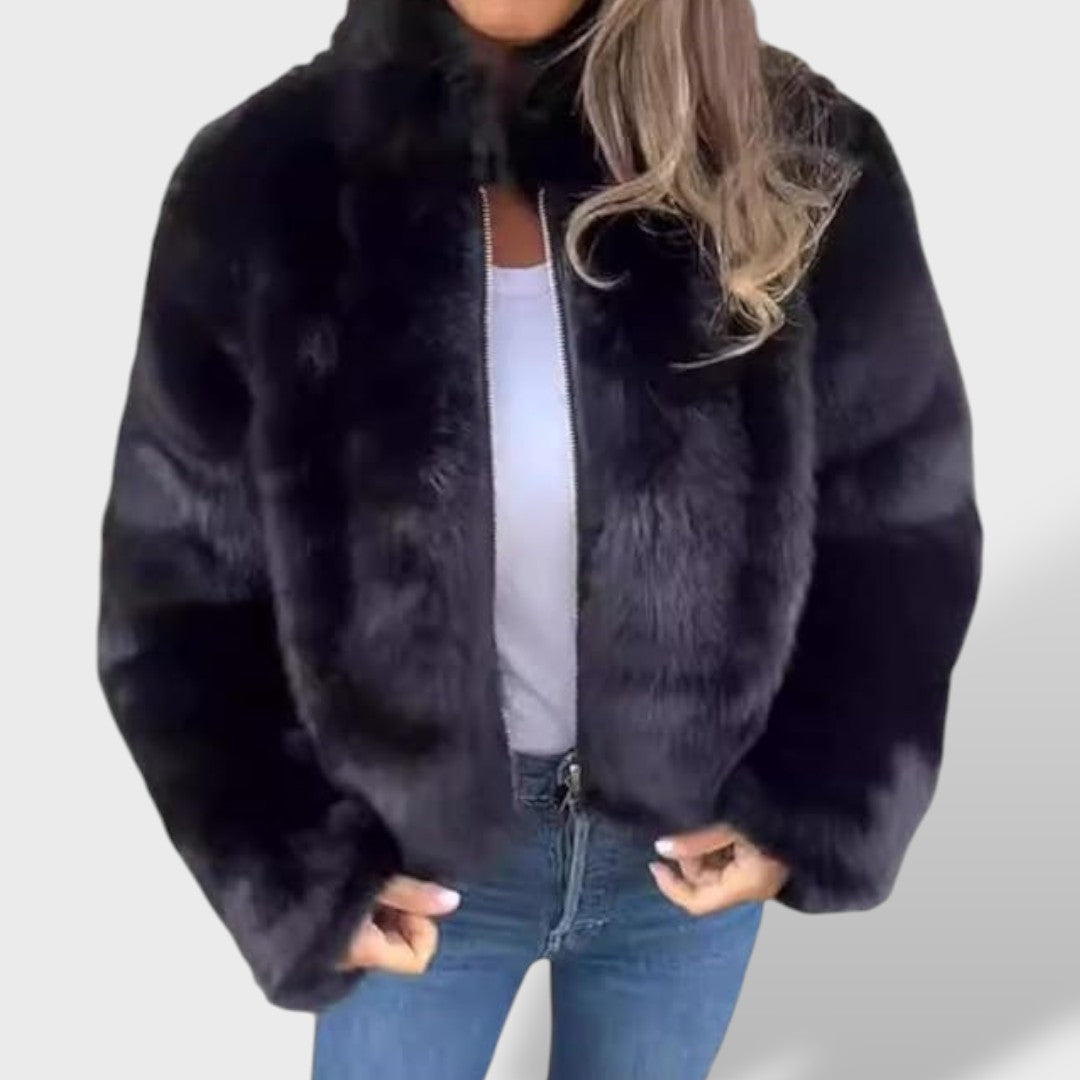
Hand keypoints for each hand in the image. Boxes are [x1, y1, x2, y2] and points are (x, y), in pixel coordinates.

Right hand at [335, 874, 461, 974]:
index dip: (419, 927)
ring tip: (370, 884)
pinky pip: (366, 930)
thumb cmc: (327, 880)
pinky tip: (358, 889)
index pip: (416, 958)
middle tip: (386, 887)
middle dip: (404, 915)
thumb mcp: (375, 881)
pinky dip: (371, 911)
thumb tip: (453, 901)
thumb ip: (414, 895)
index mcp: (365, 952)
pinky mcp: (331, 936)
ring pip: (385, 936)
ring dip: (387, 911)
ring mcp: (339, 950)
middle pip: (402, 944)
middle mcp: (351, 960)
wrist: (266, 878)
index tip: (403, 900)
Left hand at [648, 823, 789, 914]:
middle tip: (693, 826)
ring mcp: (757, 876)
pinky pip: (728, 861)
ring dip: (703, 848)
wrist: (813, 806)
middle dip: (690, 857)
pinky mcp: (761, 863)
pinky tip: (721, 825)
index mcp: (747, 885)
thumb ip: (695, 841)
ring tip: (713, 821)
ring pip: (714, 870)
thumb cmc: (773, 814)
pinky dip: (716, 845)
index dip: (671, 887)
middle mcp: (752, 888)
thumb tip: (662, 848)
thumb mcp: (730, 826)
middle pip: (704, 883)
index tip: (653, 863)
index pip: (698, 902)